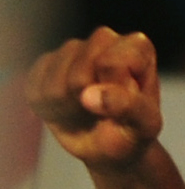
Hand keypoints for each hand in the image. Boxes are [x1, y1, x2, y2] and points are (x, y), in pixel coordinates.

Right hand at [26, 27, 164, 172]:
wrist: (110, 148)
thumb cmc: (133, 132)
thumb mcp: (145, 126)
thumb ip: (130, 107)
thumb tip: (89, 95)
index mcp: (137, 48)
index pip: (111, 64)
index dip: (113, 93)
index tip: (127, 105)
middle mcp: (104, 40)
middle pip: (79, 74)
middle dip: (90, 102)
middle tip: (105, 112)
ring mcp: (72, 49)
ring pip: (56, 83)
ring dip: (71, 109)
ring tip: (89, 112)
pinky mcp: (45, 64)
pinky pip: (36, 90)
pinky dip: (51, 110)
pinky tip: (69, 110)